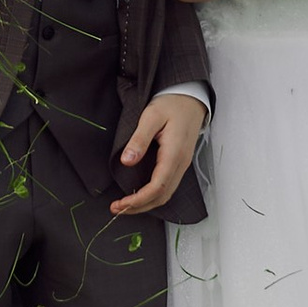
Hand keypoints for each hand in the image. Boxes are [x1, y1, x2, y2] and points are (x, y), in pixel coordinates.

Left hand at [109, 90, 203, 216]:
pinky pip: (168, 187)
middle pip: (162, 196)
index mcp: (174, 153)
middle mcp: (181, 163)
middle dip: (139, 207)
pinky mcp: (179, 163)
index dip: (138, 200)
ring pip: (166, 194)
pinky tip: (140, 195)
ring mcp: (182, 164)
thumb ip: (139, 139)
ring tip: (125, 206)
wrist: (190, 98)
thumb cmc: (171, 104)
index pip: (157, 187)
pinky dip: (153, 196)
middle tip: (117, 209)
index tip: (121, 204)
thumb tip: (127, 161)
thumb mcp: (151, 116)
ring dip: (146, 204)